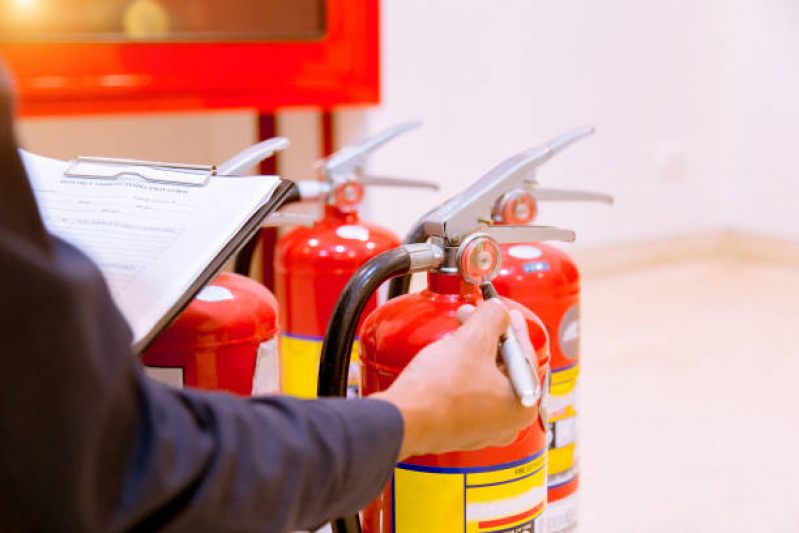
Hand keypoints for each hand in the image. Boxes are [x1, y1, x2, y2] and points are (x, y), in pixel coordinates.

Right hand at [372, 299, 538, 459]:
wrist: (402, 419)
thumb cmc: (440, 391)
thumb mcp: (473, 340)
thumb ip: (493, 317)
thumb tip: (499, 310)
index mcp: (522, 405)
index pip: (524, 356)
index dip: (512, 327)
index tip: (505, 312)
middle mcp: (507, 423)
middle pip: (504, 367)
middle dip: (487, 337)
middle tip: (474, 317)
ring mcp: (482, 429)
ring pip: (484, 379)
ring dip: (472, 352)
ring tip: (457, 335)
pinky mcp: (458, 430)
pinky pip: (467, 394)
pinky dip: (461, 372)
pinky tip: (447, 359)